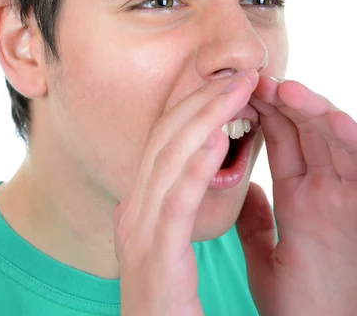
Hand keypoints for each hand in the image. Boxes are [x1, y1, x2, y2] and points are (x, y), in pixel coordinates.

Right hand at [113, 69, 258, 315]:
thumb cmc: (171, 305)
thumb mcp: (173, 246)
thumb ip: (185, 207)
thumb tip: (212, 168)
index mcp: (138, 208)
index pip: (164, 142)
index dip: (194, 107)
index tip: (226, 84)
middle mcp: (132, 213)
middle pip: (165, 140)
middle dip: (201, 102)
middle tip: (236, 75)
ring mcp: (138, 234)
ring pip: (171, 160)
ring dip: (206, 121)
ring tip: (236, 92)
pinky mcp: (155, 258)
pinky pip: (177, 202)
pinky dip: (196, 165)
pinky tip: (218, 138)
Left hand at [237, 76, 356, 315]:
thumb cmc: (299, 306)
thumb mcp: (266, 257)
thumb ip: (255, 220)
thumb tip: (243, 189)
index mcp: (302, 197)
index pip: (285, 140)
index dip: (266, 111)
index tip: (244, 89)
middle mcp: (327, 191)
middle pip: (308, 132)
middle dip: (285, 102)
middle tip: (259, 79)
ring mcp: (348, 199)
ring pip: (335, 141)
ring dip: (315, 112)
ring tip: (288, 90)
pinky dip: (353, 142)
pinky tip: (334, 121)